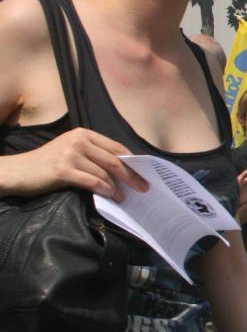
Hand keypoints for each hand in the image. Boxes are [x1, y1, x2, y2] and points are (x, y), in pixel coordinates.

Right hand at [2, 128, 148, 201]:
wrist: (17, 171)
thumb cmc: (46, 164)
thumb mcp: (71, 152)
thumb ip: (93, 155)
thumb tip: (123, 169)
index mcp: (83, 134)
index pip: (115, 147)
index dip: (132, 161)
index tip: (144, 172)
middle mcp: (78, 141)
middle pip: (114, 160)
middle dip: (132, 175)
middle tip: (144, 187)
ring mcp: (70, 154)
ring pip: (104, 172)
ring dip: (118, 187)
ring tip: (126, 197)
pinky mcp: (63, 170)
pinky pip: (93, 182)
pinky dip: (106, 190)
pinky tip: (112, 197)